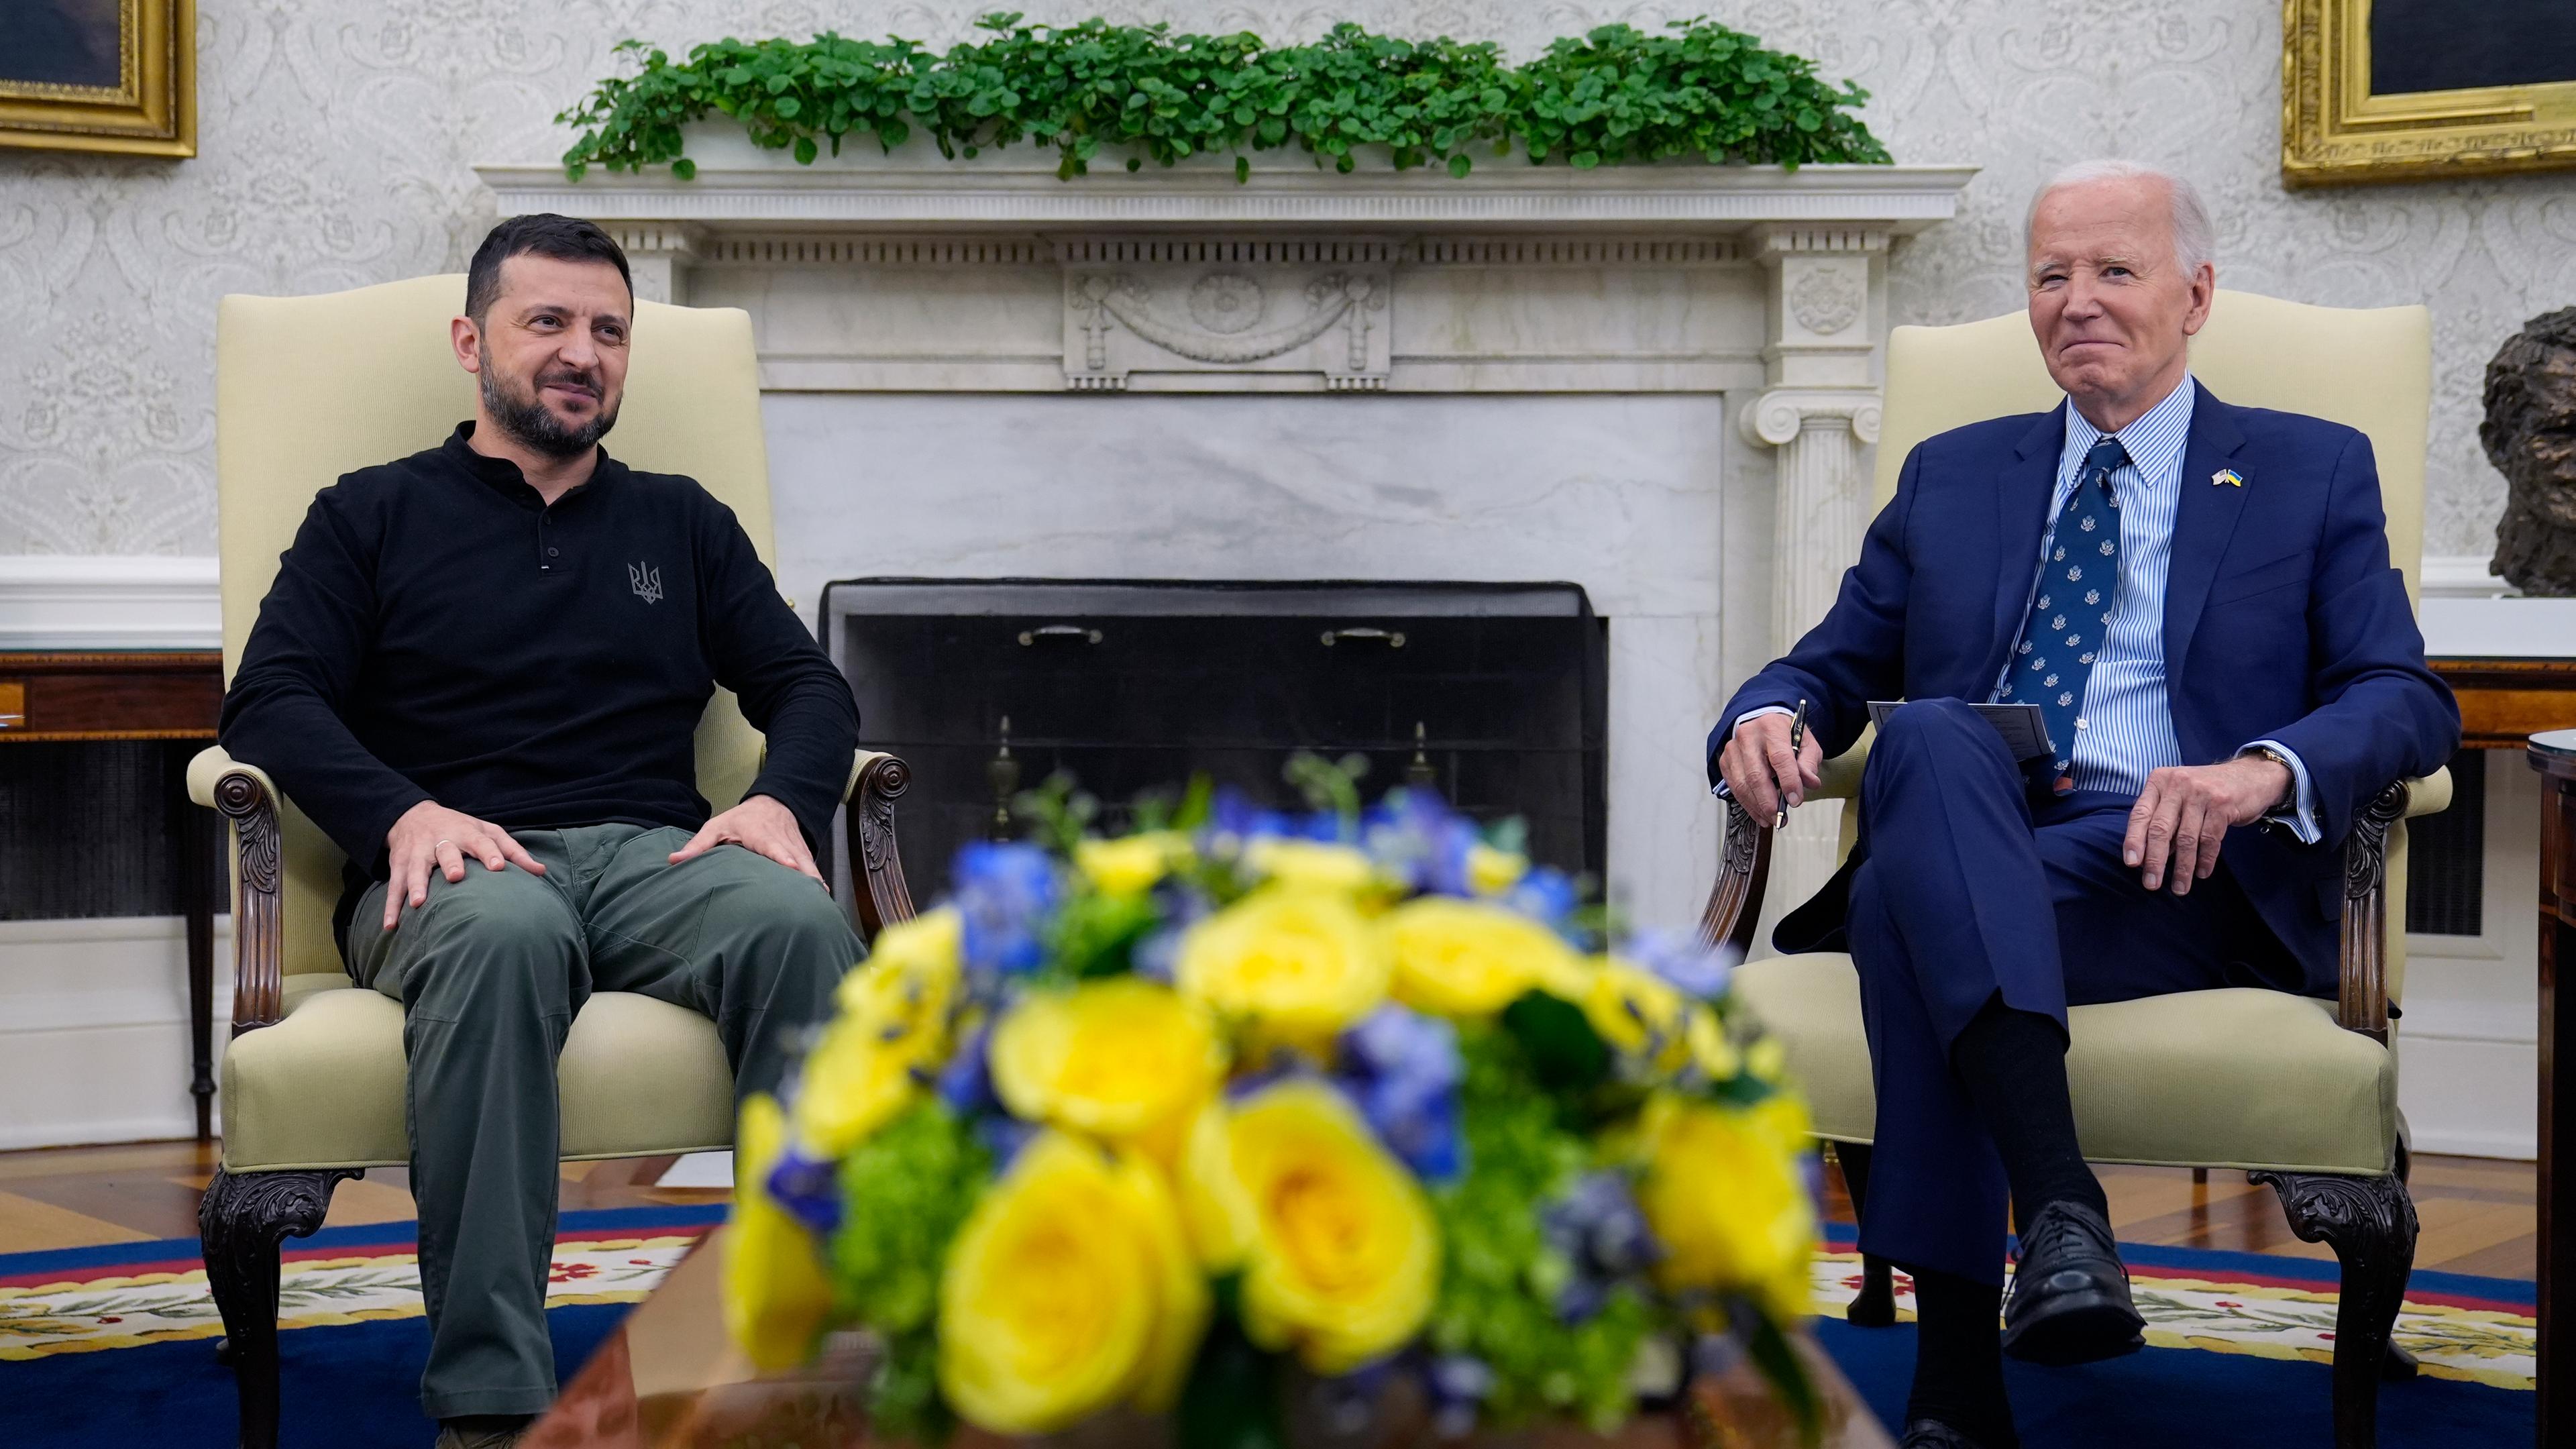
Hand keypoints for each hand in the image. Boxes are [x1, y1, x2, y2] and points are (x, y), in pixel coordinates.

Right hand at [384, 800, 545, 928]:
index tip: (498, 867)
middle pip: (446, 851)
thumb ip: (513, 851)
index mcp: (466, 833)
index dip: (490, 853)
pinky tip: (391, 926)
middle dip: (450, 863)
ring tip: (418, 903)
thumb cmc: (460, 828)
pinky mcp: (399, 866)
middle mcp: (441, 841)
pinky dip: (391, 906)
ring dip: (416, 885)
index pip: (481, 841)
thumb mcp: (487, 832)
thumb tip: (541, 872)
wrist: (413, 816)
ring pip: (416, 868)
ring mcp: (418, 853)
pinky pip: (394, 886)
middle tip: (456, 877)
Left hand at [669, 794, 821, 883]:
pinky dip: (817, 880)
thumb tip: (674, 861)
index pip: (772, 846)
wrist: (772, 802)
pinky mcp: (803, 852)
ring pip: (807, 863)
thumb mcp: (716, 826)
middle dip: (805, 875)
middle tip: (814, 895)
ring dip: (814, 881)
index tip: (790, 867)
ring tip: (823, 902)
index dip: (782, 856)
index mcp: (759, 834)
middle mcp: (781, 840)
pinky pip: (811, 867)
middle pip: (796, 858)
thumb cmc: (740, 819)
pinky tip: (823, 898)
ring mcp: (795, 846)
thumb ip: (698, 845)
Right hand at [1718, 711, 1824, 827]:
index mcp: (1772, 727)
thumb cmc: (1785, 734)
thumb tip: (1810, 782)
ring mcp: (1733, 749)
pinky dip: (1747, 804)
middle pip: (1756, 775)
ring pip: (1742, 784)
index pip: (1780, 758)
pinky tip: (1759, 813)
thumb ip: (1808, 762)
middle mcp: (1748, 736)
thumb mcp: (1805, 742)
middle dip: (1769, 802)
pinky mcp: (1725, 761)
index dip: (1788, 782)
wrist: (1762, 722)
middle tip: (1780, 818)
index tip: (1795, 801)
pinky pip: (1734, 787)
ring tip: (1770, 819)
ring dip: (1757, 806)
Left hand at [2122, 755, 2291, 894]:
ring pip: (2186, 838)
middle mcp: (2177, 784)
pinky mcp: (2223, 804)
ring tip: (2180, 888)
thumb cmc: (2205, 792)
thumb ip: (2163, 819)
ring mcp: (2200, 793)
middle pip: (2160, 828)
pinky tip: (2202, 873)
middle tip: (2151, 884)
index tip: (2131, 864)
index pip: (2140, 814)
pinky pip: (2210, 838)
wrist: (2250, 776)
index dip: (2133, 840)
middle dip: (2155, 860)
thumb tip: (2148, 857)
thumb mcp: (2178, 796)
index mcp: (2159, 781)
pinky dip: (2205, 859)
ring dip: (2183, 868)